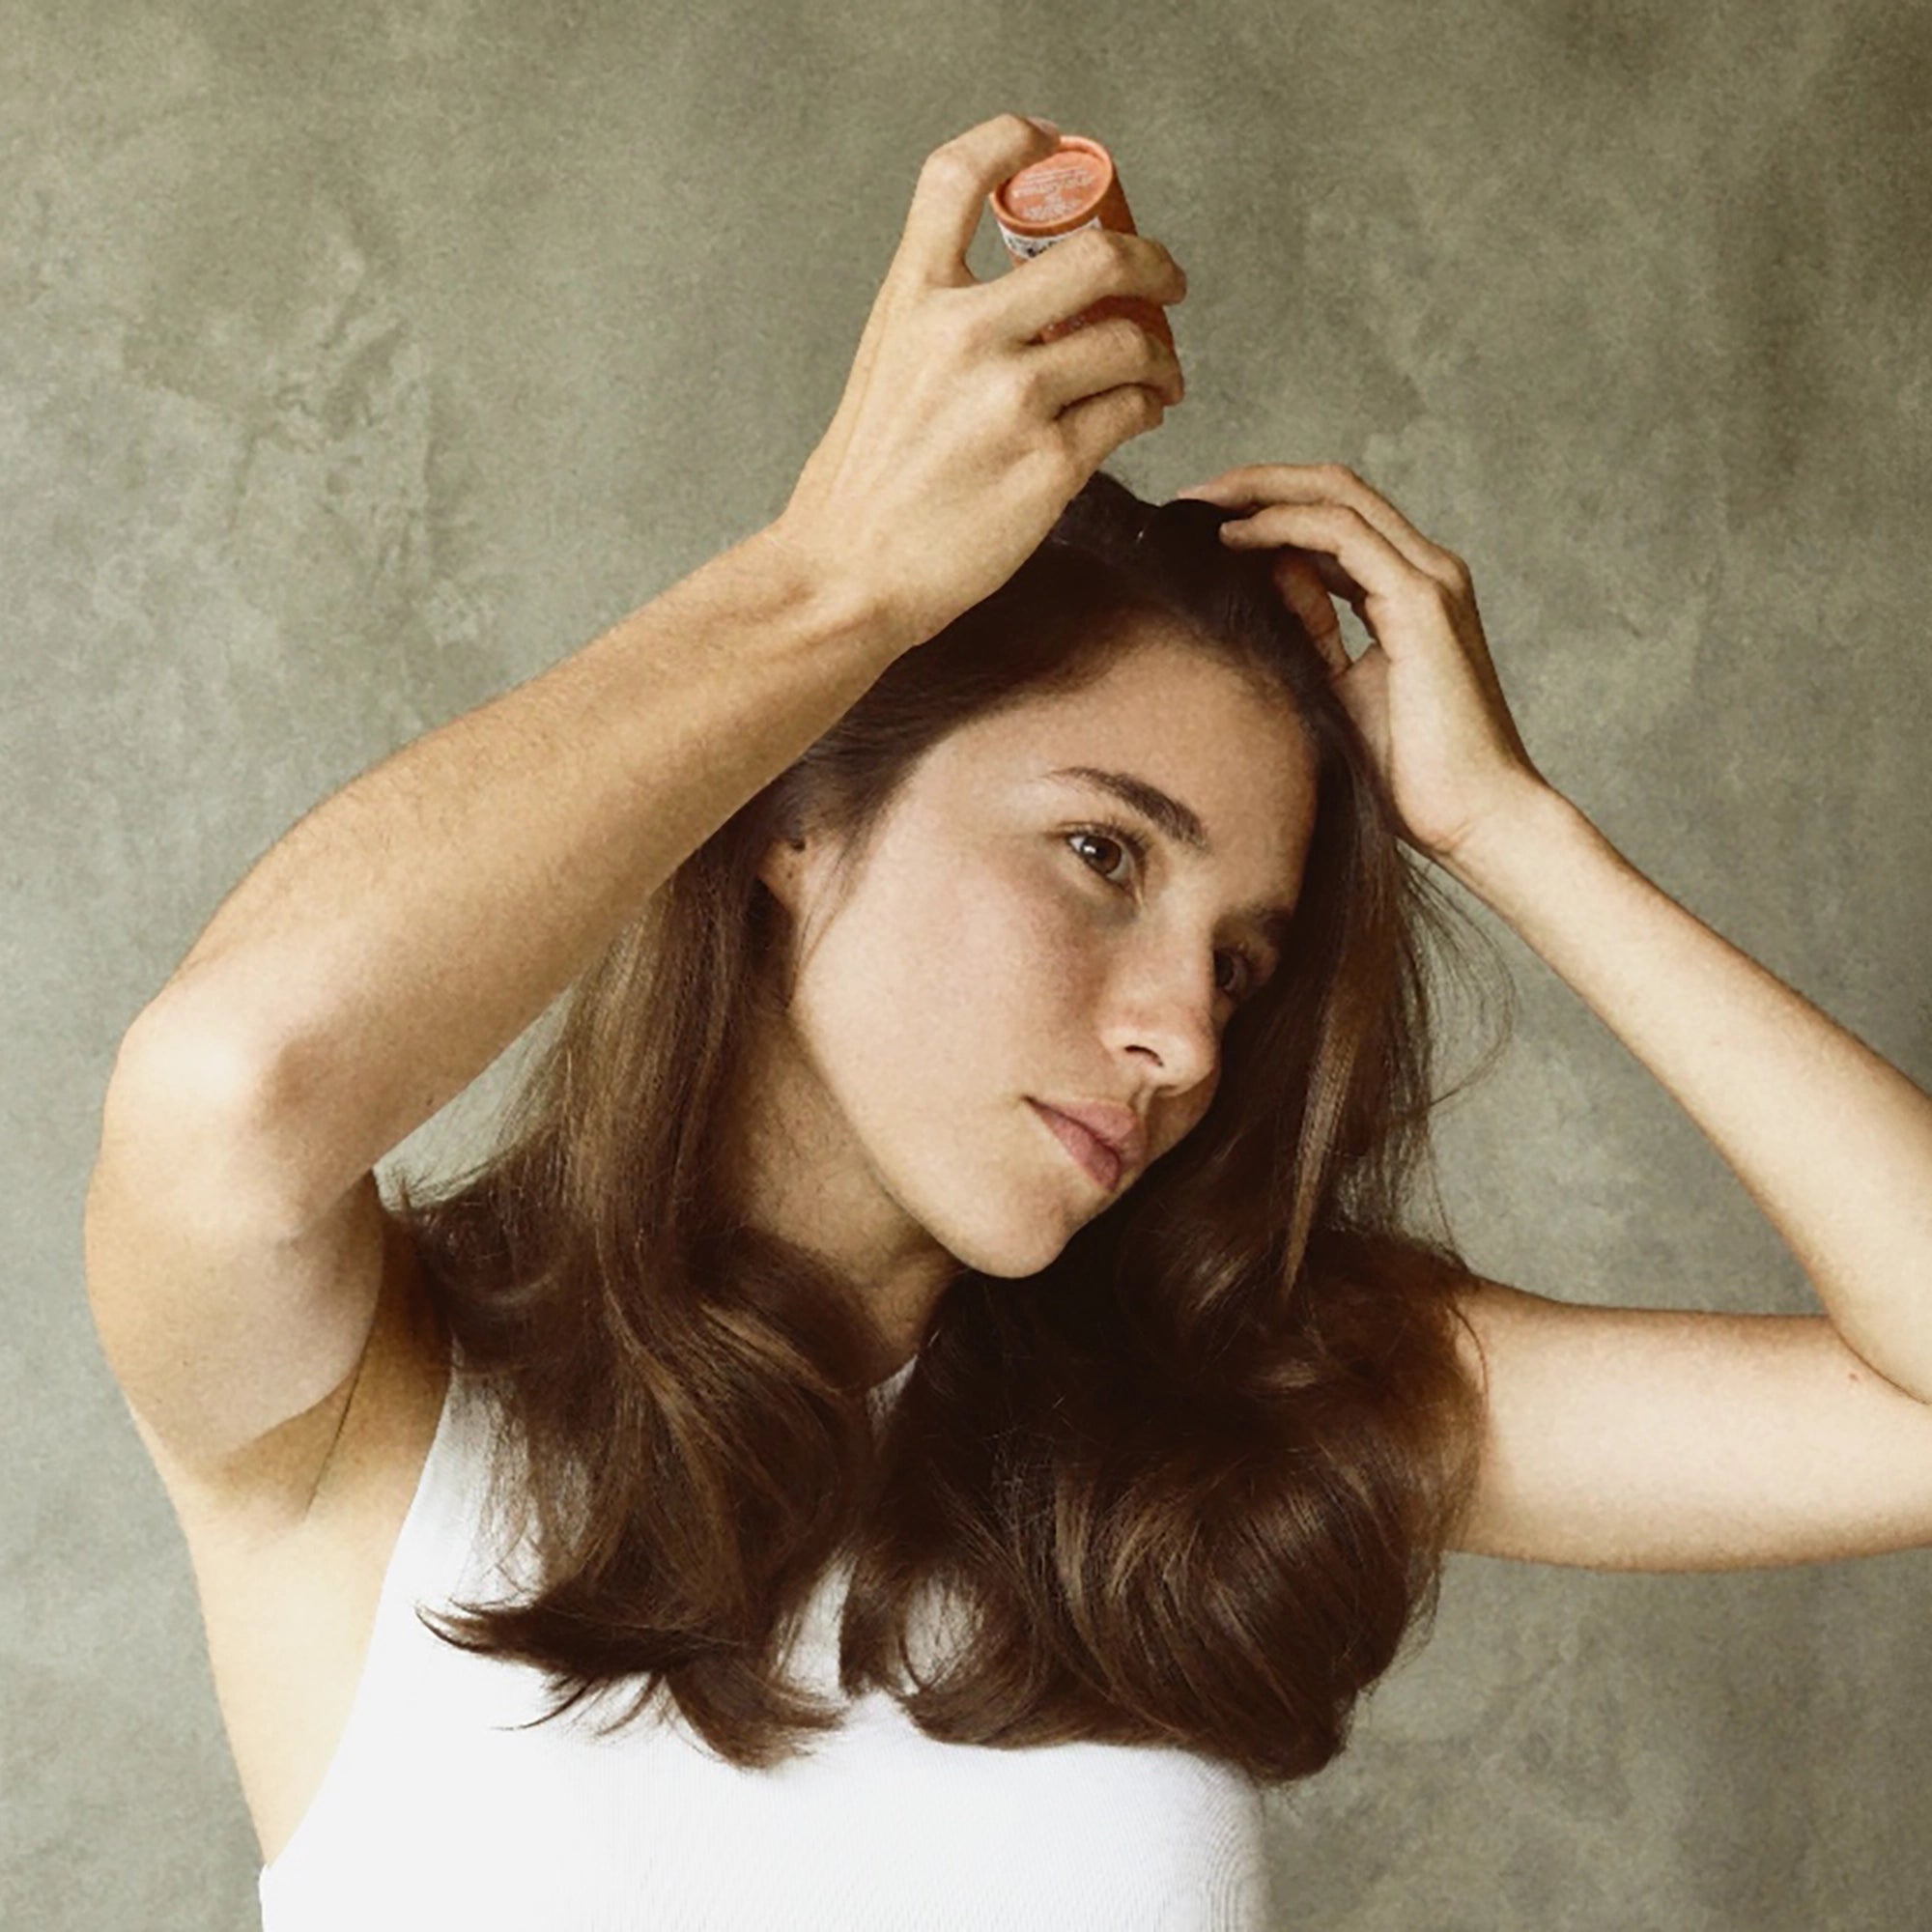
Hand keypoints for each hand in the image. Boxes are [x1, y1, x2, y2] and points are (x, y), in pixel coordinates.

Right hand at [770, 113, 1189, 651]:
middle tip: (1166, 280)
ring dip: (1162, 354)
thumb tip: (1028, 300)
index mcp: (913, 299)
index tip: (1057, 148)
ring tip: (1161, 373)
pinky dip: (1148, 407)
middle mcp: (964, 336)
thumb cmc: (866, 483)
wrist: (849, 573)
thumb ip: (943, 318)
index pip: (960, 175)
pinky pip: (1130, 411)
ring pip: (1130, 341)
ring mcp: (1012, 400)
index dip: (1017, 141)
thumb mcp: (884, 366)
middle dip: (1151, 260)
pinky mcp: (1050, 464)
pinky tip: (1139, 414)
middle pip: (1095, 253)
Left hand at [1171, 463, 1550, 864]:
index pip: (1336, 519)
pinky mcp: (1422, 602)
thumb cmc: (1413, 775)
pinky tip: (1236, 538)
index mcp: (1410, 591)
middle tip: (1191, 497)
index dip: (1270, 508)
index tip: (1204, 523)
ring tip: (1202, 506)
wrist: (1476, 820)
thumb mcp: (1340, 691)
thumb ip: (1312, 634)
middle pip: (1336, 489)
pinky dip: (1285, 526)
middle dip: (1259, 483)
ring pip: (1338, 497)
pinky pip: (1343, 535)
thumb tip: (1265, 585)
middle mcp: (1427, 572)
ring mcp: (1430, 580)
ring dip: (1263, 492)